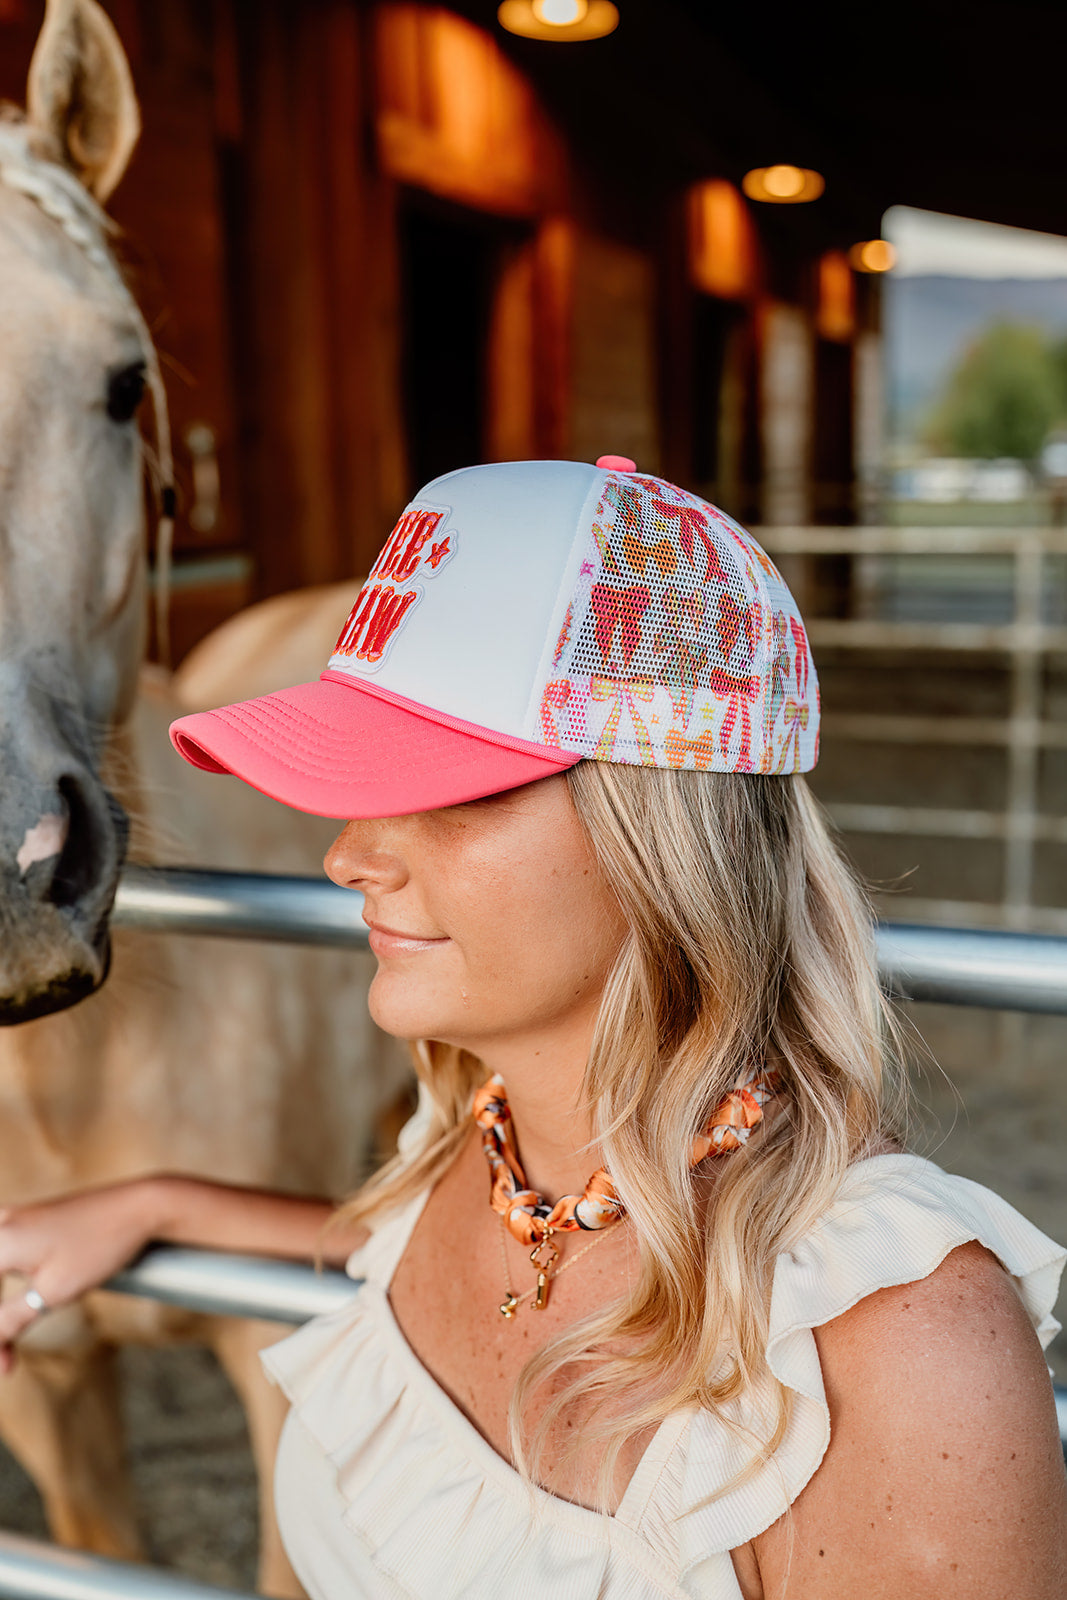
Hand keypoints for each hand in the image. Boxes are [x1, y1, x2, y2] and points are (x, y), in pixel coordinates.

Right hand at [0, 1180, 160, 1371]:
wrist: (142, 1206)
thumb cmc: (100, 1246)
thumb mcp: (52, 1292)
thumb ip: (9, 1321)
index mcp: (0, 1240)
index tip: (5, 1365)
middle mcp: (1, 1222)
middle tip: (7, 1358)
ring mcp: (15, 1217)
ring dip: (1, 1306)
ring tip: (10, 1343)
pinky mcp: (29, 1219)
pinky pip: (2, 1253)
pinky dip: (6, 1283)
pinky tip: (14, 1307)